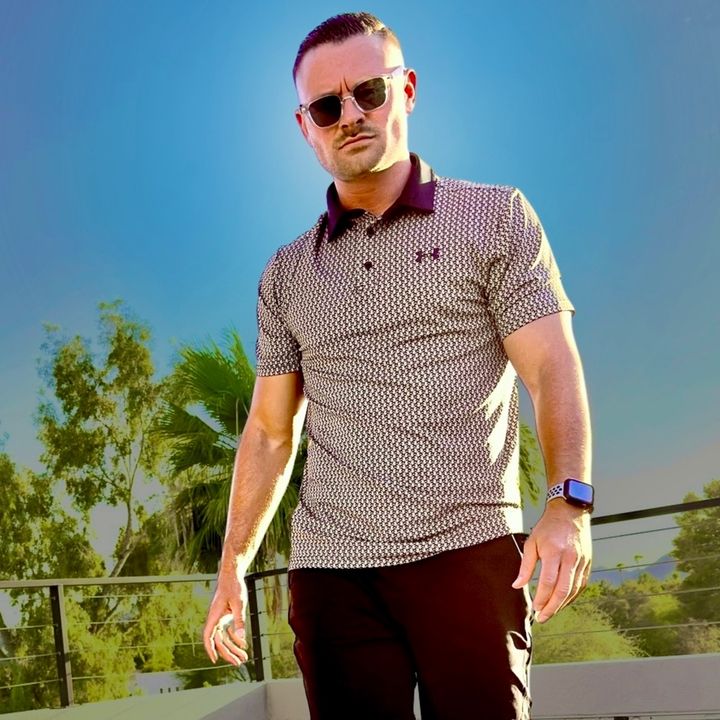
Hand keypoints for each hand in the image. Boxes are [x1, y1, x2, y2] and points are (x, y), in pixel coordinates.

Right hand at [203, 564, 249, 665]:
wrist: (232, 574)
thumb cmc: (234, 587)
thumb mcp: (239, 604)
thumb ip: (239, 621)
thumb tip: (242, 637)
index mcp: (214, 616)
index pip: (208, 636)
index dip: (210, 649)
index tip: (215, 660)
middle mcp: (215, 618)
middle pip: (219, 640)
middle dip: (228, 653)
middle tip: (239, 663)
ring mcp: (220, 617)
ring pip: (224, 637)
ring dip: (233, 647)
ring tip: (244, 657)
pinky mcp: (225, 615)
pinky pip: (228, 631)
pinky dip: (235, 637)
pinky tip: (243, 643)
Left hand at [512, 500, 591, 621]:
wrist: (570, 512)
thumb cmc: (548, 527)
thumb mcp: (532, 542)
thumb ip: (525, 566)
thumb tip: (517, 585)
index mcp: (554, 552)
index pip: (549, 582)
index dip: (542, 598)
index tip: (535, 607)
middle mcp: (570, 558)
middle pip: (563, 590)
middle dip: (552, 607)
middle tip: (542, 617)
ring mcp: (581, 561)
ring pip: (574, 590)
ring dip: (562, 605)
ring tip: (550, 612)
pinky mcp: (587, 563)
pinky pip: (581, 585)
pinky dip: (572, 596)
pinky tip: (563, 602)